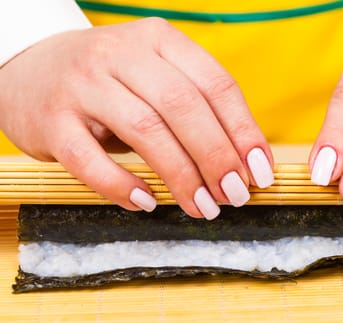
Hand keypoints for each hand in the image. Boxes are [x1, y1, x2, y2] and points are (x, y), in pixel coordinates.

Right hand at [0, 18, 273, 218]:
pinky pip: (90, 160)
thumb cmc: (111, 83)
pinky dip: (122, 186)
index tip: (260, 171)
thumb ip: (195, 110)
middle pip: (184, 107)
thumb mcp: (155, 78)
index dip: (244, 131)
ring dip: (181, 176)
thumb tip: (243, 165)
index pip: (216, 84)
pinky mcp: (51, 120)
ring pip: (145, 131)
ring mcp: (83, 84)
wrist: (29, 70)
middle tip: (235, 196)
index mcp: (159, 41)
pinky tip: (147, 203)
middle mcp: (121, 54)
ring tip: (203, 207)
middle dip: (217, 157)